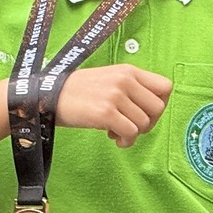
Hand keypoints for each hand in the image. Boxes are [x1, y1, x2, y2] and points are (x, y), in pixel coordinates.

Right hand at [55, 65, 172, 148]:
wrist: (48, 96)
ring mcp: (115, 95)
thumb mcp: (109, 79)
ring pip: (144, 123)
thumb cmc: (78, 92)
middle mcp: (125, 80)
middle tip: (131, 127)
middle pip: (158, 108)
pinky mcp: (106, 112)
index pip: (165, 87)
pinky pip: (131, 133)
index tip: (145, 113)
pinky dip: (126, 141)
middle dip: (148, 123)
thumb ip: (131, 88)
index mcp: (128, 70)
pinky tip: (114, 138)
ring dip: (133, 134)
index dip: (160, 105)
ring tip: (116, 131)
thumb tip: (150, 110)